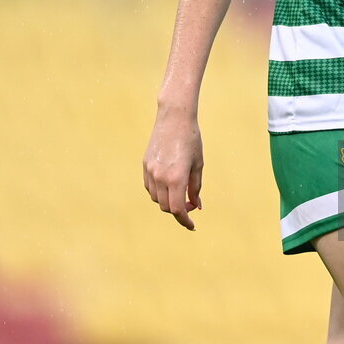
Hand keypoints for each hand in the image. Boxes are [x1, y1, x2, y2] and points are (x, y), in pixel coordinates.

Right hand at [143, 107, 203, 229]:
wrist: (174, 118)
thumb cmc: (191, 139)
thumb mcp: (198, 164)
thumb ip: (196, 187)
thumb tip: (195, 206)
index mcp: (176, 177)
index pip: (177, 209)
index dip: (185, 221)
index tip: (192, 225)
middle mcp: (160, 177)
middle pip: (166, 207)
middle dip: (179, 211)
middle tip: (191, 203)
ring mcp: (150, 171)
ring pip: (156, 199)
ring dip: (168, 201)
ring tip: (181, 192)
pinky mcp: (145, 165)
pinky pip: (150, 188)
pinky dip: (159, 192)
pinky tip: (169, 184)